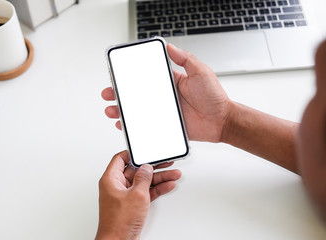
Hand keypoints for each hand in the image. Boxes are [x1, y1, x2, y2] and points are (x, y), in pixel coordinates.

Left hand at [96, 151, 181, 239]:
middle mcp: (117, 185)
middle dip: (152, 167)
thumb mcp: (136, 194)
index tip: (145, 150)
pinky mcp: (132, 204)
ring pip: (144, 181)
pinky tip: (168, 185)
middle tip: (165, 162)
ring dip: (158, 178)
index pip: (121, 158)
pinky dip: (157, 189)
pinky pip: (146, 192)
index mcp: (111, 179)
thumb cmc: (119, 222)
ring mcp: (125, 195)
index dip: (133, 153)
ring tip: (173, 174)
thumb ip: (143, 178)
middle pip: (136, 170)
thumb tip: (146, 168)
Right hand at [101, 44, 230, 141]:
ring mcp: (164, 113)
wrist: (222, 121)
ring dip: (123, 110)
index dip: (130, 77)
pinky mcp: (166, 127)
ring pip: (138, 111)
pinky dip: (134, 127)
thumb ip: (185, 59)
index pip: (146, 78)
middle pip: (137, 95)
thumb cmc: (214, 97)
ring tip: (112, 110)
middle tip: (109, 93)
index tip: (118, 75)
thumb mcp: (200, 72)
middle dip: (120, 94)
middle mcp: (164, 97)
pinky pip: (147, 126)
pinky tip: (124, 125)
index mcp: (170, 83)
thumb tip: (170, 46)